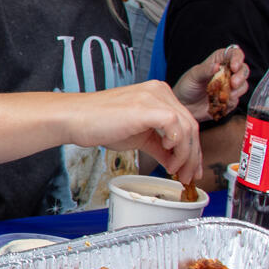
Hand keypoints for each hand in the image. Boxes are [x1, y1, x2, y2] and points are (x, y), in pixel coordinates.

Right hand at [67, 82, 203, 186]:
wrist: (75, 119)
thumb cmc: (99, 124)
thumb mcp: (137, 137)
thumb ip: (158, 145)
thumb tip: (174, 160)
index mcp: (158, 94)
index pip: (186, 122)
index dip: (193, 149)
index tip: (191, 169)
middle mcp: (159, 91)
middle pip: (191, 125)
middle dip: (193, 155)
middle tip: (189, 176)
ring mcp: (153, 97)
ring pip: (187, 128)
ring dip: (186, 156)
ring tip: (177, 172)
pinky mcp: (147, 107)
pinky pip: (176, 126)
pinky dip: (177, 146)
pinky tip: (168, 157)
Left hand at [175, 44, 249, 122]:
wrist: (184, 106)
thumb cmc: (186, 87)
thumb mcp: (193, 76)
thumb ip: (205, 70)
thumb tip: (217, 66)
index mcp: (218, 61)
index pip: (234, 54)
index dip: (237, 58)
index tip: (234, 67)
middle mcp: (227, 72)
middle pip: (243, 69)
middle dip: (241, 76)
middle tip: (233, 83)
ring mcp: (229, 86)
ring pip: (243, 85)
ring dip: (238, 90)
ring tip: (226, 95)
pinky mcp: (230, 99)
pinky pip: (237, 99)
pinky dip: (232, 101)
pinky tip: (222, 102)